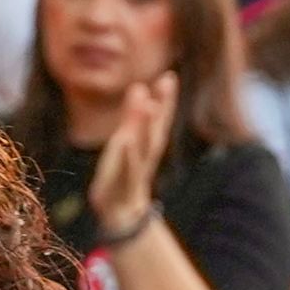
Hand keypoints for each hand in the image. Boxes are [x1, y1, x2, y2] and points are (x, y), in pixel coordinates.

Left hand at [87, 72, 176, 236]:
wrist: (120, 212)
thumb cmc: (122, 173)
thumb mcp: (126, 139)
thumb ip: (132, 115)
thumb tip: (139, 87)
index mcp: (147, 144)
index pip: (159, 119)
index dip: (165, 99)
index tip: (169, 76)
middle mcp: (146, 155)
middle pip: (157, 128)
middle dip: (163, 105)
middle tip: (167, 82)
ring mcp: (136, 169)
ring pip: (145, 146)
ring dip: (147, 126)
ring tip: (150, 105)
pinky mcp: (123, 183)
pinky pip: (128, 168)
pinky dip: (129, 155)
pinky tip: (127, 140)